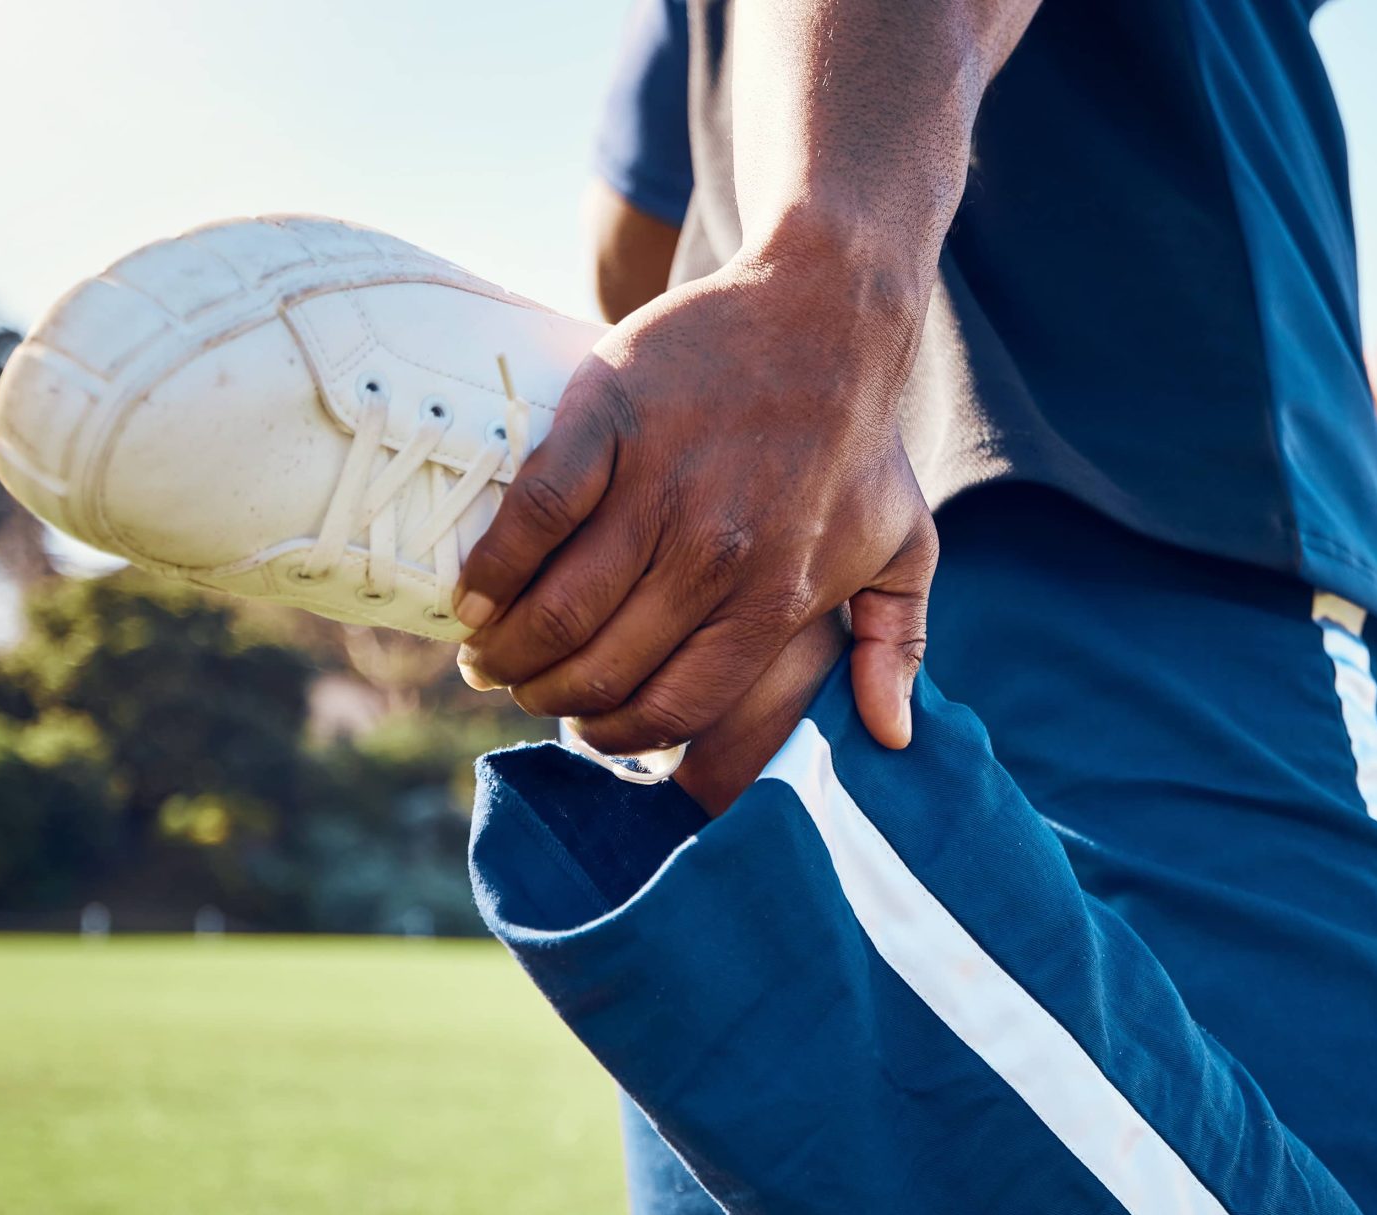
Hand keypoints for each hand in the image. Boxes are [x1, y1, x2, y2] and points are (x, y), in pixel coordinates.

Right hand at [453, 243, 934, 799]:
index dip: (621, 736)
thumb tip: (892, 737)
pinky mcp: (608, 425)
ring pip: (560, 607)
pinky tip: (473, 597)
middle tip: (526, 693)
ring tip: (489, 657)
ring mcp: (658, 490)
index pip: (677, 707)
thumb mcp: (903, 547)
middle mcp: (713, 557)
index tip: (591, 734)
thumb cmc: (860, 441)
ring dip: (510, 650)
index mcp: (774, 599)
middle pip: (605, 668)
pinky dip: (492, 570)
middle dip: (552, 699)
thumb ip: (893, 644)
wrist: (826, 315)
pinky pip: (534, 518)